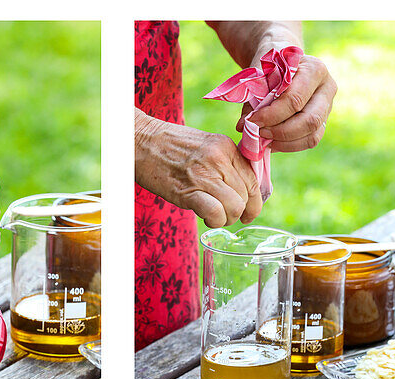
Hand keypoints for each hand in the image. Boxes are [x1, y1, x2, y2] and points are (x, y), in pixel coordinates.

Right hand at [136, 115, 261, 226]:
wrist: (140, 141)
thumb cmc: (171, 147)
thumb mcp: (206, 146)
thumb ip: (226, 164)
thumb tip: (244, 192)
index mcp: (226, 146)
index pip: (254, 180)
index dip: (254, 202)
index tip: (247, 212)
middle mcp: (219, 159)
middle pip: (245, 197)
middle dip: (239, 213)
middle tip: (224, 215)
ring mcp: (205, 174)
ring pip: (235, 207)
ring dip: (226, 219)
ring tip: (214, 216)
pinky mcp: (189, 191)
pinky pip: (216, 213)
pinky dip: (215, 221)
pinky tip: (207, 218)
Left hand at [241, 53, 335, 152]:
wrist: (283, 62)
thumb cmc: (271, 66)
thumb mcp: (260, 73)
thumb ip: (253, 98)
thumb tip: (244, 126)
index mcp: (314, 69)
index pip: (294, 100)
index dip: (272, 115)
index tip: (252, 121)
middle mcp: (327, 88)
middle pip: (309, 120)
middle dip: (281, 131)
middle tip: (259, 133)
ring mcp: (328, 107)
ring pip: (312, 135)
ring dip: (285, 142)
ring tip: (264, 139)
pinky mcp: (323, 122)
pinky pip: (309, 141)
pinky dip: (289, 145)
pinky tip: (272, 142)